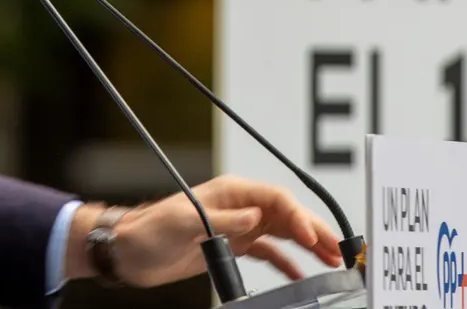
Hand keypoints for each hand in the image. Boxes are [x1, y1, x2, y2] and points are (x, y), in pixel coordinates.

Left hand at [68, 175, 343, 287]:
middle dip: (314, 231)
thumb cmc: (150, 230)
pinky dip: (287, 263)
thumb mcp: (184, 222)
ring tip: (331, 261)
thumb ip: (222, 219)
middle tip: (337, 251)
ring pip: (283, 233)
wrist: (129, 251)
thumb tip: (256, 216)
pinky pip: (268, 253)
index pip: (276, 199)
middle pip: (287, 216)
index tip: (310, 237)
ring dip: (307, 246)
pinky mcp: (231, 247)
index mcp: (231, 192)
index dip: (298, 217)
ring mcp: (238, 227)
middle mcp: (240, 207)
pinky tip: (301, 274)